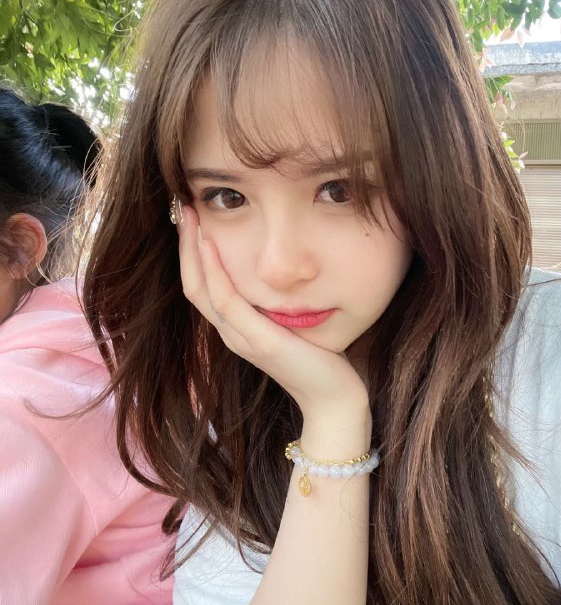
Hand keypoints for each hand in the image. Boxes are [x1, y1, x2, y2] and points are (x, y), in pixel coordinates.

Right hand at [177, 205, 370, 433]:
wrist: (334, 397)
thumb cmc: (318, 356)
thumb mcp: (289, 320)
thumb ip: (275, 299)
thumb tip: (277, 265)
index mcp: (235, 328)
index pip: (200, 286)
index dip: (191, 252)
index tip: (193, 217)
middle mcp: (230, 333)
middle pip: (192, 284)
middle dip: (185, 244)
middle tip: (182, 207)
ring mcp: (240, 339)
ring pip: (200, 289)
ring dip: (192, 250)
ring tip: (190, 216)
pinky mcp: (259, 342)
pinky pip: (227, 301)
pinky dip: (214, 271)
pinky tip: (210, 244)